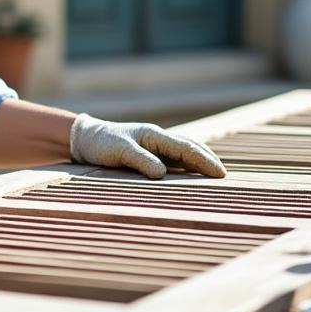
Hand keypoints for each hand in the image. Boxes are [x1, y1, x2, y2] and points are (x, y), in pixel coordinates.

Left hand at [69, 113, 224, 178]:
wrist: (86, 139)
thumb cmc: (101, 144)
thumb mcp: (119, 151)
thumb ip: (141, 160)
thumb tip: (162, 173)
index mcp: (154, 135)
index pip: (186, 148)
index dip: (204, 161)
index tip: (219, 173)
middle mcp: (158, 139)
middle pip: (190, 148)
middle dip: (208, 160)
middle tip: (224, 176)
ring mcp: (154, 146)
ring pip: (184, 153)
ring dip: (199, 162)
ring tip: (214, 175)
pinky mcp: (149, 154)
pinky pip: (173, 159)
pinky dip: (186, 165)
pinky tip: (191, 175)